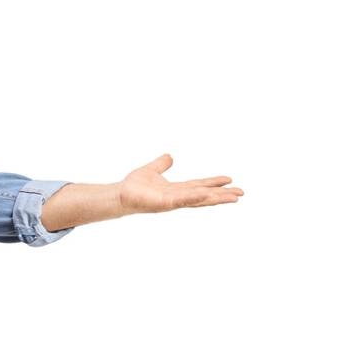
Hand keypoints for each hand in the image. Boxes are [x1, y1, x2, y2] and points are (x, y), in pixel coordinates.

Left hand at [117, 153, 242, 214]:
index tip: (230, 181)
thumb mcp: (151, 170)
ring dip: (215, 199)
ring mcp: (172, 202)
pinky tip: (205, 194)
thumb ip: (161, 164)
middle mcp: (177, 197)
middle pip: (204, 196)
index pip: (200, 186)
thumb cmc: (134, 186)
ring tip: (233, 198)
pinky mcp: (164, 204)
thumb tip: (169, 156)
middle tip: (241, 194)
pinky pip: (182, 200)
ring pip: (198, 200)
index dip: (214, 184)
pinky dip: (194, 198)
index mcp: (176, 189)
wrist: (119, 195)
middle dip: (222, 195)